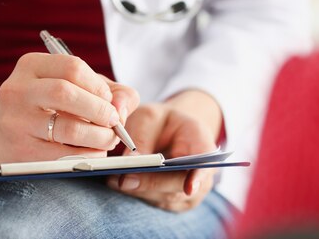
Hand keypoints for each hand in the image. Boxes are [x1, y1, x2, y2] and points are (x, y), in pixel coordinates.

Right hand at [0, 53, 139, 169]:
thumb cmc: (48, 107)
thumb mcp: (74, 87)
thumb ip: (111, 91)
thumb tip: (122, 109)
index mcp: (31, 65)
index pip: (72, 67)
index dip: (99, 86)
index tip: (109, 101)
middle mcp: (17, 90)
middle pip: (67, 93)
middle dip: (101, 110)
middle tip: (113, 122)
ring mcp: (14, 122)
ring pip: (68, 128)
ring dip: (99, 136)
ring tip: (107, 139)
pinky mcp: (18, 152)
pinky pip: (63, 155)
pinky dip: (88, 155)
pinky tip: (94, 152)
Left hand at [107, 90, 221, 211]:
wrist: (168, 131)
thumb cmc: (160, 121)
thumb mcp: (150, 116)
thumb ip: (141, 136)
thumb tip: (129, 162)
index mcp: (202, 144)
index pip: (206, 164)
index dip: (198, 177)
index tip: (189, 188)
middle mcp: (202, 173)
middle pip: (178, 185)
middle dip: (150, 183)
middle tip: (122, 178)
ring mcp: (189, 192)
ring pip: (162, 197)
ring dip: (138, 189)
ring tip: (113, 178)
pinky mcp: (172, 202)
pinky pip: (153, 201)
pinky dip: (135, 192)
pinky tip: (118, 181)